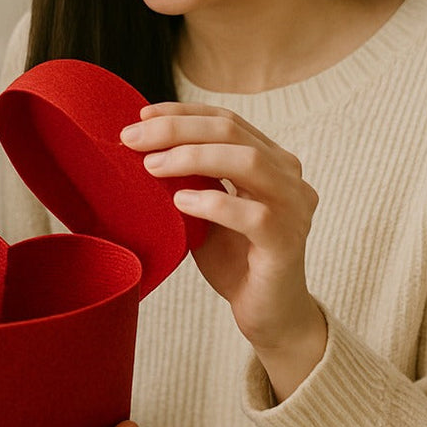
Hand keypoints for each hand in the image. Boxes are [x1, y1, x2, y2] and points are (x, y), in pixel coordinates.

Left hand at [121, 102, 326, 398]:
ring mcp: (294, 207)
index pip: (227, 120)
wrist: (268, 314)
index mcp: (272, 161)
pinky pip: (253, 214)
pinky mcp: (287, 242)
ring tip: (151, 167)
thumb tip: (142, 148)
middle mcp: (289, 176)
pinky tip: (181, 203)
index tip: (141, 115)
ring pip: (247, 162)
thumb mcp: (205, 210)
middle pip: (232, 132)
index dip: (183, 112)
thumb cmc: (235, 259)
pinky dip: (212, 203)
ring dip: (192, 157)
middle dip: (177, 129)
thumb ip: (189, 179)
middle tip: (132, 138)